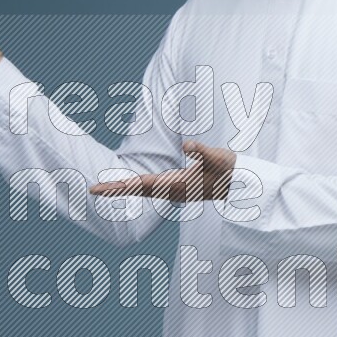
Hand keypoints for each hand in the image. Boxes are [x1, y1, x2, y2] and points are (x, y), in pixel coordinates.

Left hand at [88, 140, 236, 201]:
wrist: (243, 184)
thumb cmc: (231, 170)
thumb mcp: (219, 157)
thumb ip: (203, 152)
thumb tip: (188, 145)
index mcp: (177, 185)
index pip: (142, 185)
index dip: (120, 186)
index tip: (101, 189)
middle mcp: (173, 190)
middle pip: (138, 190)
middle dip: (116, 189)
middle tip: (92, 190)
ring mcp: (176, 190)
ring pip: (144, 190)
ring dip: (125, 189)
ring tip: (105, 188)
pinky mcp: (180, 187)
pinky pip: (152, 188)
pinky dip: (137, 187)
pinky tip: (130, 186)